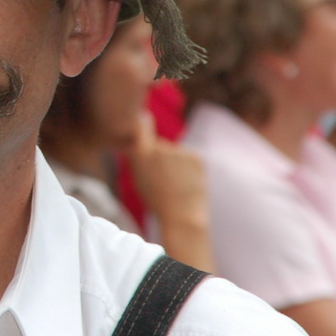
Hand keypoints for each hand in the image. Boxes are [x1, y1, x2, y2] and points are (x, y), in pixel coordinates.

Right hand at [122, 111, 211, 269]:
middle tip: (163, 181)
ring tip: (176, 185)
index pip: (140, 126)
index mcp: (141, 156)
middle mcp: (159, 149)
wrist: (182, 217)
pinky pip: (190, 158)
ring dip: (176, 165)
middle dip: (162, 158)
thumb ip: (139, 155)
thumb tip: (144, 130)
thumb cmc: (157, 201)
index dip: (142, 121)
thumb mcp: (139, 178)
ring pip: (176, 154)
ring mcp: (179, 152)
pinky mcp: (195, 157)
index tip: (143, 118)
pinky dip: (189, 169)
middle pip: (160, 146)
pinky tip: (187, 183)